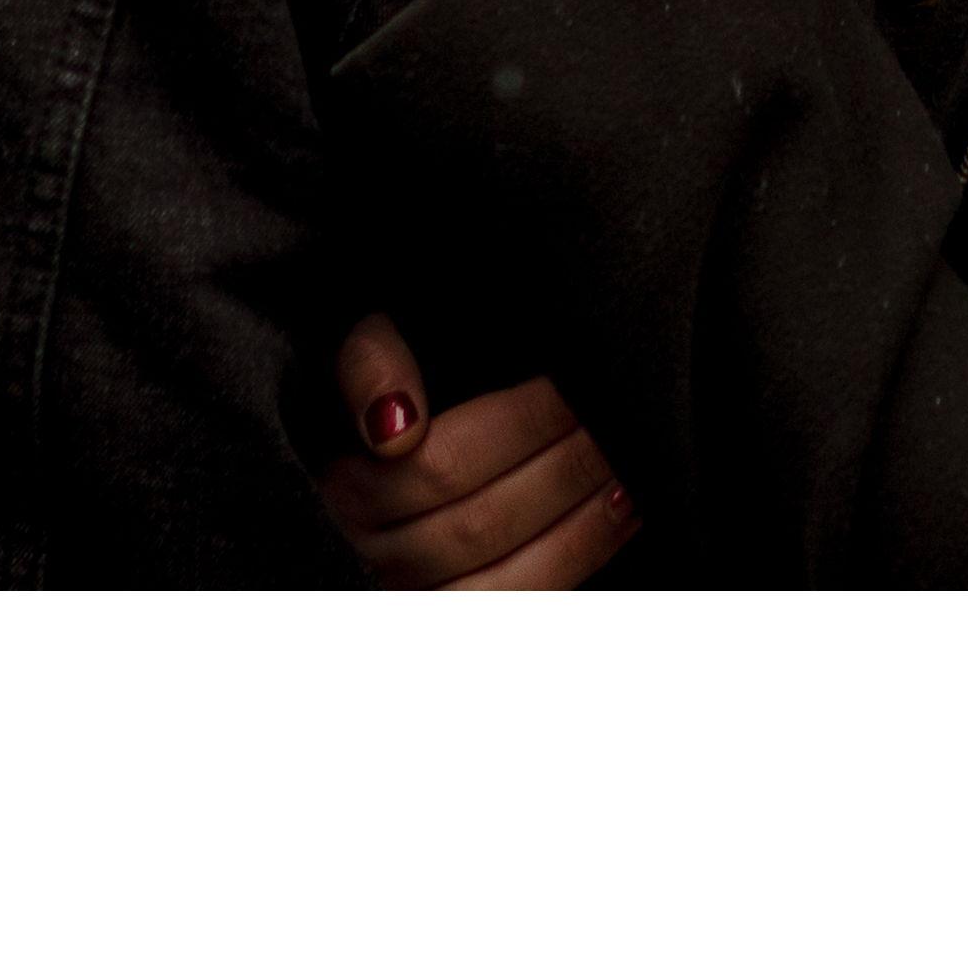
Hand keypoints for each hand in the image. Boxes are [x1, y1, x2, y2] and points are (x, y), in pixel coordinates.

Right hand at [314, 311, 636, 588]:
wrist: (398, 440)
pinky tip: (622, 513)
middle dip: (560, 466)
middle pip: (479, 524)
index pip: (436, 467)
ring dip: (580, 520)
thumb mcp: (371, 349)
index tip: (565, 385)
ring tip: (622, 463)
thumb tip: (396, 428)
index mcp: (345, 485)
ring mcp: (415, 598)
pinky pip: (525, 605)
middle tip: (608, 416)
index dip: (514, 427)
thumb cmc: (399, 388)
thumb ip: (370, 364)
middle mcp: (372, 556)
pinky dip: (581, 558)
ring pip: (505, 580)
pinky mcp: (458, 617)